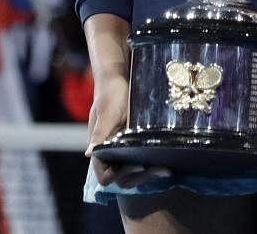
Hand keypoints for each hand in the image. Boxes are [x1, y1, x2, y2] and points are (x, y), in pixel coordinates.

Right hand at [86, 71, 169, 186]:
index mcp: (99, 148)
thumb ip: (99, 134)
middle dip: (140, 178)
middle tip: (161, 169)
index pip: (105, 175)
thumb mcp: (107, 113)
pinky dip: (152, 164)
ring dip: (148, 174)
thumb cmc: (111, 93)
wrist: (120, 78)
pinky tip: (167, 161)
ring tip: (166, 169)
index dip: (120, 175)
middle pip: (121, 178)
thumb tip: (88, 154)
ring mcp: (123, 149)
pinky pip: (142, 160)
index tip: (138, 166)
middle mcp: (110, 153)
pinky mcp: (136, 143)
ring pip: (133, 173)